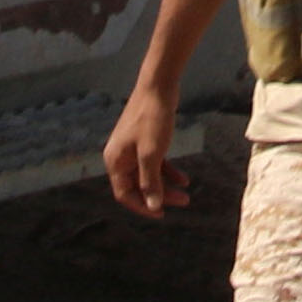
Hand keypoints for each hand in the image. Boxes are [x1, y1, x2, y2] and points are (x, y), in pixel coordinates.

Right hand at [102, 86, 189, 218]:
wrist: (158, 87)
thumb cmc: (152, 119)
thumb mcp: (152, 154)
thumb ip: (151, 182)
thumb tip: (153, 206)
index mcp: (115, 161)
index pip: (124, 194)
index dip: (143, 207)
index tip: (162, 214)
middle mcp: (120, 157)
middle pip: (138, 186)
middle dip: (160, 196)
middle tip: (183, 202)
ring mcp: (132, 148)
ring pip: (148, 176)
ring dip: (166, 186)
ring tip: (186, 194)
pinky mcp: (144, 140)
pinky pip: (154, 163)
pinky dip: (168, 172)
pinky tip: (184, 179)